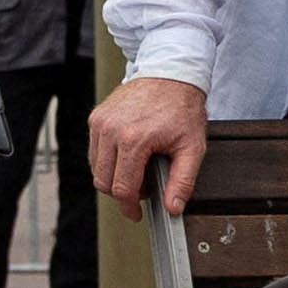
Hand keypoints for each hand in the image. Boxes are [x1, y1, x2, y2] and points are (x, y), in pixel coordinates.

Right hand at [91, 75, 211, 211]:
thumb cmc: (182, 107)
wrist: (171, 74)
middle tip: (141, 193)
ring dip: (113, 178)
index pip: (122, 188)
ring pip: (96, 168)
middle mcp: (111, 130)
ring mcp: (100, 123)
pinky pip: (95, 151)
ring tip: (136, 173)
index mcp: (133, 139)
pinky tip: (127, 158)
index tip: (136, 213)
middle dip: (121, 194)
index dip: (129, 207)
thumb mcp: (192, 147)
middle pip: (104, 181)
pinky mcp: (96, 118)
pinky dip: (107, 161)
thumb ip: (183, 181)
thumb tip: (173, 207)